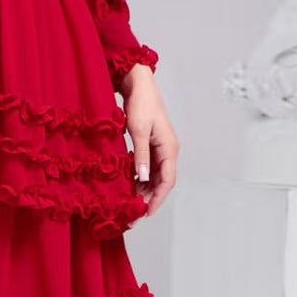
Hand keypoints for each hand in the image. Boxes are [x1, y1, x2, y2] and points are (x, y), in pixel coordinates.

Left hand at [119, 65, 178, 215]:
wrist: (138, 83)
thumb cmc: (141, 102)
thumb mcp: (138, 130)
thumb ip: (140, 155)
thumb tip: (142, 178)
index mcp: (169, 147)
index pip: (167, 180)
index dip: (157, 198)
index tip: (145, 212)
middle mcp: (167, 150)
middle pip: (161, 181)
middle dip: (149, 197)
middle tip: (133, 213)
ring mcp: (159, 147)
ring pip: (153, 175)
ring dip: (143, 189)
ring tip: (129, 201)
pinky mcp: (149, 144)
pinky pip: (146, 166)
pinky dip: (138, 177)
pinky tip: (127, 184)